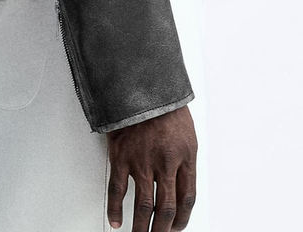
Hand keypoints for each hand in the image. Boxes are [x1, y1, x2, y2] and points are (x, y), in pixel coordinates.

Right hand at [106, 104, 197, 230]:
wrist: (141, 85)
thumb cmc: (164, 105)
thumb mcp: (186, 132)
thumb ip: (185, 159)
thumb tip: (181, 184)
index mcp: (185, 157)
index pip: (187, 199)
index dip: (183, 219)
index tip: (178, 228)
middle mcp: (166, 163)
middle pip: (167, 209)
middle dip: (163, 230)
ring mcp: (143, 162)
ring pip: (144, 207)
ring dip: (142, 228)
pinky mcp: (121, 157)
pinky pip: (118, 190)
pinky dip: (115, 209)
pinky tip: (116, 220)